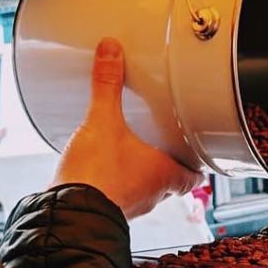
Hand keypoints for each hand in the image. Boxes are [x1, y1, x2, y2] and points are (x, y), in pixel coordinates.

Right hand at [49, 39, 202, 219]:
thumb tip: (111, 55)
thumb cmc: (96, 177)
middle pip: (171, 181)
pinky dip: (119, 181)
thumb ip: (107, 85)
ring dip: (143, 173)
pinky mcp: (108, 208)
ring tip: (133, 151)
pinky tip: (105, 167)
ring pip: (146, 189)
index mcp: (163, 174)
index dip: (198, 166)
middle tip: (164, 145)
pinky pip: (121, 194)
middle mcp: (151, 194)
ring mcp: (130, 205)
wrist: (68, 213)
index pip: (194, 175)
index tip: (199, 155)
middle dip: (168, 163)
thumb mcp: (103, 121)